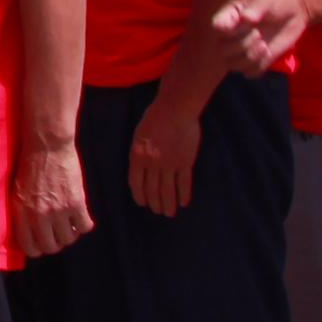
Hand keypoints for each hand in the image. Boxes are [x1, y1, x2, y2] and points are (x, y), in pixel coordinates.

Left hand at [10, 138, 93, 261]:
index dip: (37, 248)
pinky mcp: (76, 203)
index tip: (41, 242)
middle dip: (54, 243)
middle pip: (51, 247)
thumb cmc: (30, 164)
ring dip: (70, 233)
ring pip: (69, 239)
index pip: (29, 247)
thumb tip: (28, 232)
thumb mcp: (17, 191)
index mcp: (21, 213)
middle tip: (57, 233)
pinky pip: (85, 226)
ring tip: (68, 222)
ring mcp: (58, 211)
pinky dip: (84, 223)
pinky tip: (80, 215)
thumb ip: (22, 213)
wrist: (47, 145)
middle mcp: (39, 216)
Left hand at [124, 81, 209, 217]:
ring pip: (168, 191)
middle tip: (158, 211)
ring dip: (168, 204)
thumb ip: (140, 153)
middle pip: (152, 190)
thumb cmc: (155, 117)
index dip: (139, 196)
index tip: (143, 203)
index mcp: (138, 156)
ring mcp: (170, 164)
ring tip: (170, 213)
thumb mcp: (139, 135)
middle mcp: (152, 164)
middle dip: (155, 203)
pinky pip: (184, 183)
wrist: (175, 109)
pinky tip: (184, 202)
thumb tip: (142, 169)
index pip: (136, 183)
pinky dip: (183, 195)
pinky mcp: (185, 162)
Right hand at [212, 0, 321, 68]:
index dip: (224, 29)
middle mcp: (231, 35)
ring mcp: (243, 49)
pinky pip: (250, 72)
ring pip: (233, 64)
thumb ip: (256, 8)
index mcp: (229, 16)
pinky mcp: (256, 60)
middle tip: (258, 34)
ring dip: (249, 58)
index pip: (217, 26)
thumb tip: (246, 18)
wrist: (295, 9)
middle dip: (241, 45)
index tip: (242, 23)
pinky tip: (269, 53)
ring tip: (264, 46)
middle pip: (223, 50)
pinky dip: (259, 66)